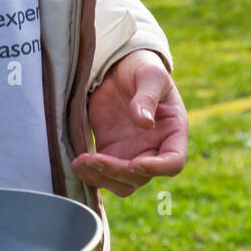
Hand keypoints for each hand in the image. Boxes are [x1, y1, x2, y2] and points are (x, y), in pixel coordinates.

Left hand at [72, 49, 187, 196]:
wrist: (120, 67)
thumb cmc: (142, 69)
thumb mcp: (150, 75)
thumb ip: (148, 97)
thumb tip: (145, 122)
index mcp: (173, 132)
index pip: (173, 161)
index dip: (158, 168)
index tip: (137, 163)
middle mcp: (155, 149)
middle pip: (142, 176)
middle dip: (119, 172)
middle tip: (95, 160)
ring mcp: (132, 153)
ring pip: (122, 182)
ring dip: (103, 178)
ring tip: (82, 163)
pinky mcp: (111, 151)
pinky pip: (103, 173)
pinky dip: (90, 174)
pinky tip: (77, 163)